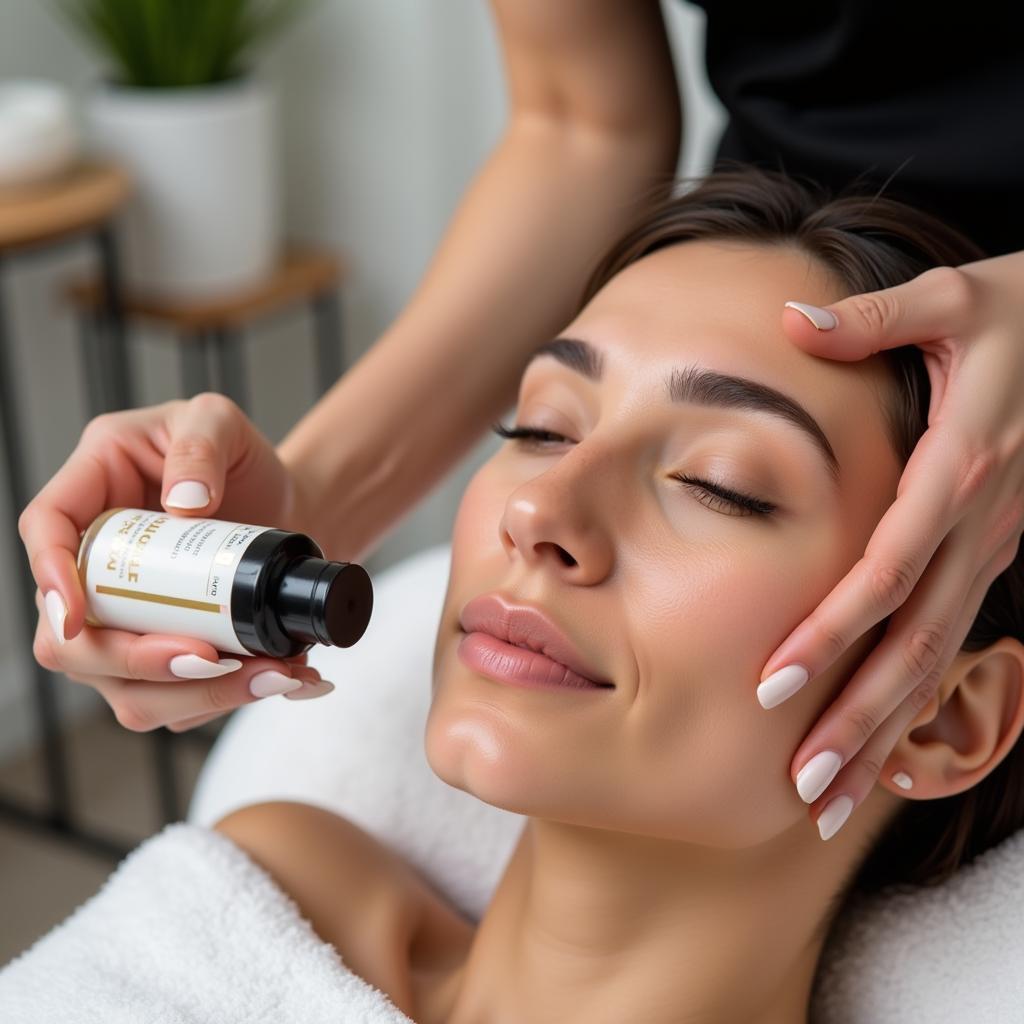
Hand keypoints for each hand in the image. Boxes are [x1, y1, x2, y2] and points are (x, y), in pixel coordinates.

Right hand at [18, 392, 334, 732]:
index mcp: (93, 490)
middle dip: (137, 661)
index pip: (45, 532)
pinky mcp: (164, 655)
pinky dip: (228, 699)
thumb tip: (183, 505)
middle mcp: (96, 565)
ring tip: (271, 674)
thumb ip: (201, 444)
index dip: (49, 579)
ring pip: (125, 688)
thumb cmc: (243, 461)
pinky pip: (178, 701)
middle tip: (211, 657)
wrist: (290, 509)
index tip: (77, 617)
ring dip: (194, 695)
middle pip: (73, 640)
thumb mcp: (221, 422)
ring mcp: (125, 619)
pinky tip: (281, 676)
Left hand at [762, 251, 1023, 838]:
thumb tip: (790, 322)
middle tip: (803, 785)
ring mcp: (991, 546)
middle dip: (859, 716)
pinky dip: (917, 699)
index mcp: (958, 469)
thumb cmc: (1023, 311)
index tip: (775, 684)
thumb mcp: (952, 300)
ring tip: (830, 797)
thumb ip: (873, 319)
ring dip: (886, 730)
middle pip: (915, 641)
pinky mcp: (991, 551)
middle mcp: (978, 525)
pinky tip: (880, 746)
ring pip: (938, 657)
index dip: (833, 630)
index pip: (888, 569)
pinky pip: (950, 638)